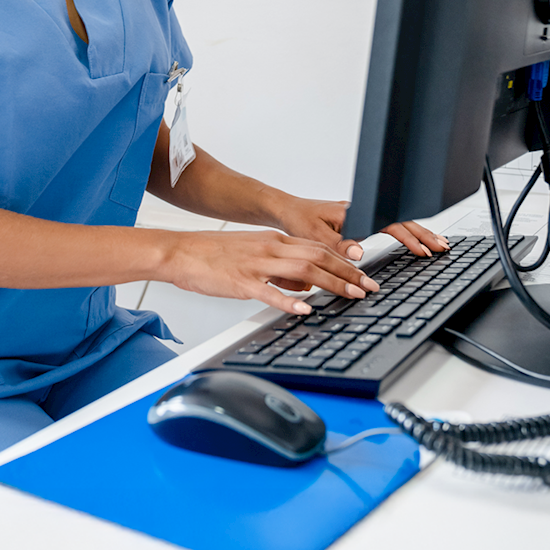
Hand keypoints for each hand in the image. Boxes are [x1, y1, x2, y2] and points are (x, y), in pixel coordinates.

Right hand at [162, 228, 379, 315]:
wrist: (180, 251)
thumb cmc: (212, 254)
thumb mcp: (253, 254)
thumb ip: (280, 269)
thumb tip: (305, 287)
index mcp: (273, 240)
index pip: (318, 248)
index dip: (345, 261)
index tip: (364, 274)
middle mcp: (269, 248)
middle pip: (318, 257)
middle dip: (348, 273)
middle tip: (370, 287)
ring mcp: (256, 264)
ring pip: (303, 270)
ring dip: (332, 283)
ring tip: (351, 295)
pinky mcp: (240, 281)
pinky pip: (269, 291)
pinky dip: (289, 299)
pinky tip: (304, 309)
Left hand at [268, 192, 449, 259]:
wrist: (286, 210)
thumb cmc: (298, 220)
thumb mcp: (315, 235)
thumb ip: (338, 245)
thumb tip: (360, 254)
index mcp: (355, 212)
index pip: (390, 223)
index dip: (408, 237)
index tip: (423, 251)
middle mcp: (362, 212)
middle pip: (399, 220)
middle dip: (423, 233)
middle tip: (443, 247)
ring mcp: (362, 215)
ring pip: (396, 221)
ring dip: (416, 232)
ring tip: (436, 244)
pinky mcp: (359, 221)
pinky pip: (387, 225)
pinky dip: (403, 233)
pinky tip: (412, 242)